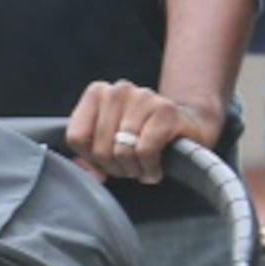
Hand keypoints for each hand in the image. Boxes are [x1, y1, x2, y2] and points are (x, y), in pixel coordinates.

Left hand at [67, 79, 213, 183]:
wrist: (187, 127)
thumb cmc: (141, 139)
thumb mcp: (109, 146)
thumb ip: (89, 159)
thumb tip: (91, 176)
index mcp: (97, 93)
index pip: (76, 137)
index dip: (91, 158)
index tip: (108, 159)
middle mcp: (119, 89)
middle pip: (99, 148)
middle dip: (115, 167)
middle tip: (130, 166)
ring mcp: (144, 96)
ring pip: (122, 150)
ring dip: (134, 169)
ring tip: (144, 165)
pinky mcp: (166, 110)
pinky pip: (145, 150)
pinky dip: (150, 167)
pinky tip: (155, 167)